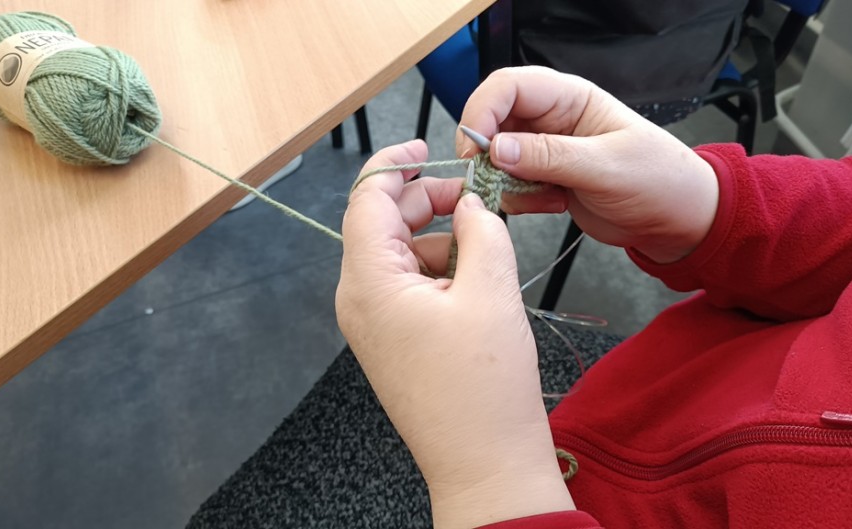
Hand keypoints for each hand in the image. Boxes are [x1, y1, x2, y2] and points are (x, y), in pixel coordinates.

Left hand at [336, 140, 573, 528]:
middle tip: (475, 198)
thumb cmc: (485, 387)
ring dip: (439, 238)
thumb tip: (473, 205)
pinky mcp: (394, 342)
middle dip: (426, 202)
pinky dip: (440, 269)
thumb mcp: (491, 291)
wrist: (485, 465)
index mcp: (369, 283)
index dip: (395, 165)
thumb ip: (482, 231)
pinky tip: (477, 278)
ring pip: (399, 255)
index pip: (365, 200)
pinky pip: (409, 287)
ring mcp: (374, 325)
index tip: (429, 148)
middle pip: (381, 225)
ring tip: (486, 244)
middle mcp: (359, 301)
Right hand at [457, 66, 719, 263]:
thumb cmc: (658, 180)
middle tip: (494, 179)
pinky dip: (521, 200)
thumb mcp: (606, 167)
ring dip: (507, 181)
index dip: (483, 113)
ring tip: (546, 197)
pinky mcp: (543, 180)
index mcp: (570, 98)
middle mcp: (551, 120)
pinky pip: (510, 185)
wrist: (677, 220)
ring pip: (496, 158)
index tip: (477, 149)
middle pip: (493, 121)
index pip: (509, 87)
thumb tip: (497, 149)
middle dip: (487, 153)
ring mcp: (545, 151)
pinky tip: (554, 205)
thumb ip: (549, 157)